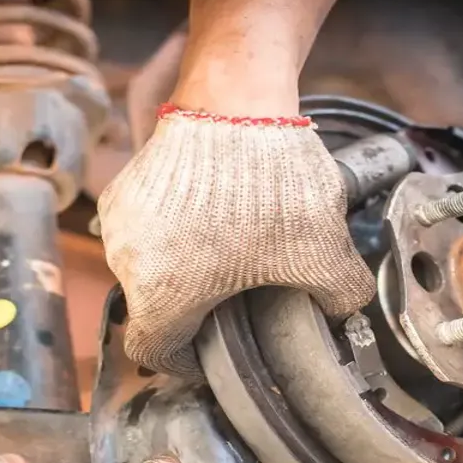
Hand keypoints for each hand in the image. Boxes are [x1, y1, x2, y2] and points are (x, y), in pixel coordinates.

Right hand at [97, 104, 375, 377]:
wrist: (235, 100)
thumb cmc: (267, 185)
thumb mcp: (322, 252)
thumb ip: (338, 299)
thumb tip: (342, 315)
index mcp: (163, 300)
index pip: (157, 354)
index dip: (187, 362)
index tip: (211, 351)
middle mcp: (128, 267)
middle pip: (156, 308)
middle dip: (194, 307)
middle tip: (238, 289)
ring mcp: (120, 224)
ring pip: (149, 266)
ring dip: (181, 265)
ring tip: (230, 243)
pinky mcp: (122, 187)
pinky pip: (145, 227)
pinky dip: (172, 229)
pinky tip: (212, 211)